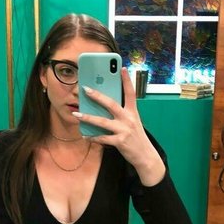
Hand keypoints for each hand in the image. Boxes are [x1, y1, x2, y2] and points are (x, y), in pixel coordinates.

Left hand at [73, 67, 164, 185]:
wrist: (146, 156)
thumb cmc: (136, 138)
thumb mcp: (133, 123)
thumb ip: (122, 114)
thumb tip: (104, 107)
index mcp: (133, 112)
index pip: (131, 93)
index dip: (126, 80)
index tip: (121, 68)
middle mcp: (129, 119)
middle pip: (111, 104)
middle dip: (97, 96)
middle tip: (85, 89)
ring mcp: (124, 130)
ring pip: (103, 122)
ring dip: (88, 118)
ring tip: (77, 114)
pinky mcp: (120, 142)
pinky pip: (103, 138)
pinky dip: (93, 137)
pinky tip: (85, 135)